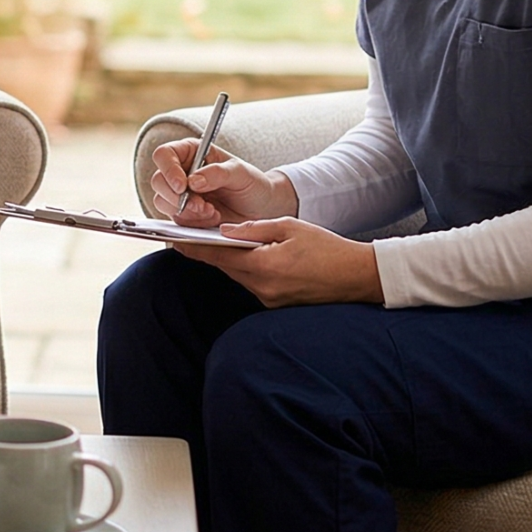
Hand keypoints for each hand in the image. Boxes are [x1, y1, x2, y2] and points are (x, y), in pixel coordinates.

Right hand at [147, 140, 293, 228]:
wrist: (260, 207)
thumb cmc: (251, 183)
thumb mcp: (240, 173)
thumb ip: (217, 173)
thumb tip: (193, 181)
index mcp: (190, 152)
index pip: (164, 155)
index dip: (168, 170)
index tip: (183, 186)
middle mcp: (180, 171)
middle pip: (158, 181)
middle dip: (177, 198)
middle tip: (201, 205)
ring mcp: (179, 193)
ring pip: (163, 202)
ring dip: (187, 212)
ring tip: (212, 212)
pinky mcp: (182, 212)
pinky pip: (175, 219)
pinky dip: (193, 222)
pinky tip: (212, 217)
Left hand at [172, 216, 381, 306]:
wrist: (359, 277)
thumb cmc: (328, 248)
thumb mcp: (290, 227)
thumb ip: (254, 229)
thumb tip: (225, 229)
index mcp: (264, 266)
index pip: (218, 255)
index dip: (193, 247)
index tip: (172, 238)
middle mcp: (263, 287)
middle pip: (224, 267)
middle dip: (207, 251)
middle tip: (186, 236)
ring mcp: (269, 300)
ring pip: (237, 275)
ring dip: (228, 260)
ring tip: (214, 242)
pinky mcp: (276, 305)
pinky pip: (252, 284)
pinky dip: (246, 270)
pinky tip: (247, 258)